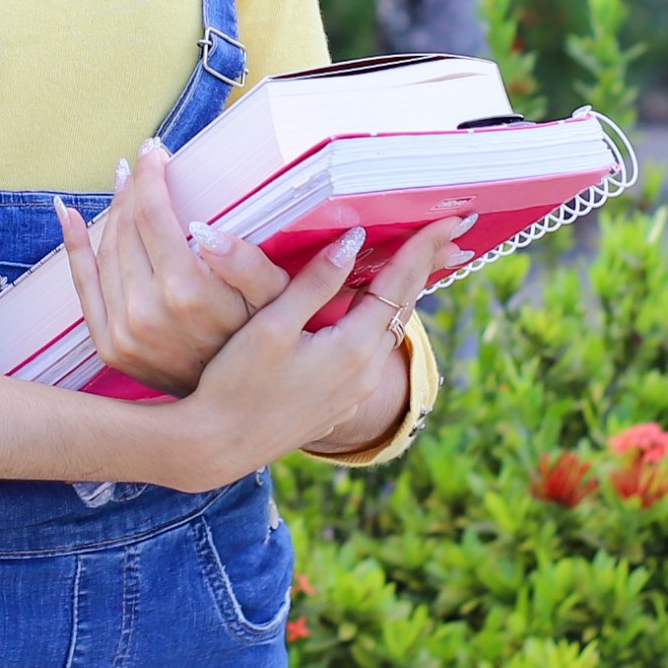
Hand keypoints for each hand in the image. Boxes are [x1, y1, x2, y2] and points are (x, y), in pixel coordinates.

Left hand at [57, 148, 290, 397]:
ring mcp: (122, 332)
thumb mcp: (276, 301)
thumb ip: (246, 264)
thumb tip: (205, 231)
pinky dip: (74, 247)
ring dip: (110, 210)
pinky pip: (83, 285)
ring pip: (106, 250)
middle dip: (132, 187)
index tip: (155, 150)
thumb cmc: (264, 341)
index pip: (154, 215)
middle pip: (127, 227)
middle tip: (140, 162)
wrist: (235, 407)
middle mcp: (146, 313)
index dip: (151, 176)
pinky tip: (67, 215)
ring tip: (123, 184)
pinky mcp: (109, 345)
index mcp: (186, 294)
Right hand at [161, 207, 470, 491]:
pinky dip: (379, 323)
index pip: (399, 284)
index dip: (423, 248)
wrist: (217, 448)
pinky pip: (371, 353)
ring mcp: (353, 394)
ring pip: (387, 332)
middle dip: (424, 267)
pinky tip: (370, 315)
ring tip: (416, 266)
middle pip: (403, 308)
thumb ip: (315, 283)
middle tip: (449, 235)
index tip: (451, 219)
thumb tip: (354, 240)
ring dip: (403, 296)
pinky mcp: (336, 405)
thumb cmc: (236, 383)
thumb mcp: (273, 326)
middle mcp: (365, 374)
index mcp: (354, 348)